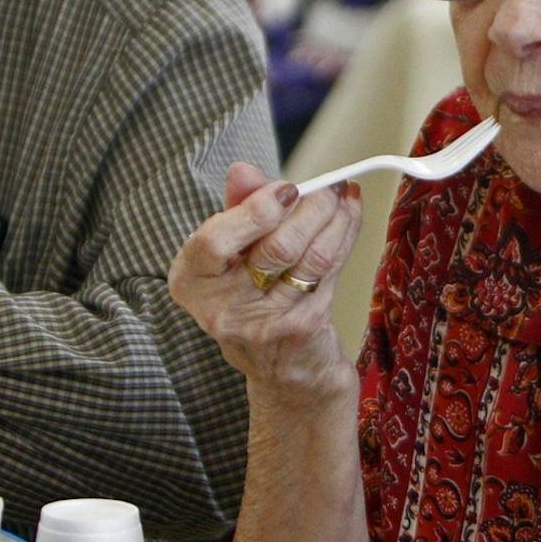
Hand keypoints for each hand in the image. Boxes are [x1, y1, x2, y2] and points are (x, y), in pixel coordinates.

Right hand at [168, 163, 361, 400]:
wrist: (283, 370)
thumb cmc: (252, 298)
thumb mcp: (232, 254)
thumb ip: (236, 209)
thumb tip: (242, 171)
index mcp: (191, 281)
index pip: (212, 242)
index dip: (254, 211)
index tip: (286, 188)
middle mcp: (220, 308)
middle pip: (274, 247)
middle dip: (311, 207)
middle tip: (329, 186)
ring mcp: (263, 324)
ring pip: (310, 257)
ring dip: (336, 218)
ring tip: (343, 196)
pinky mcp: (301, 328)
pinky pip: (329, 270)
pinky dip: (345, 236)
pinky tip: (350, 216)